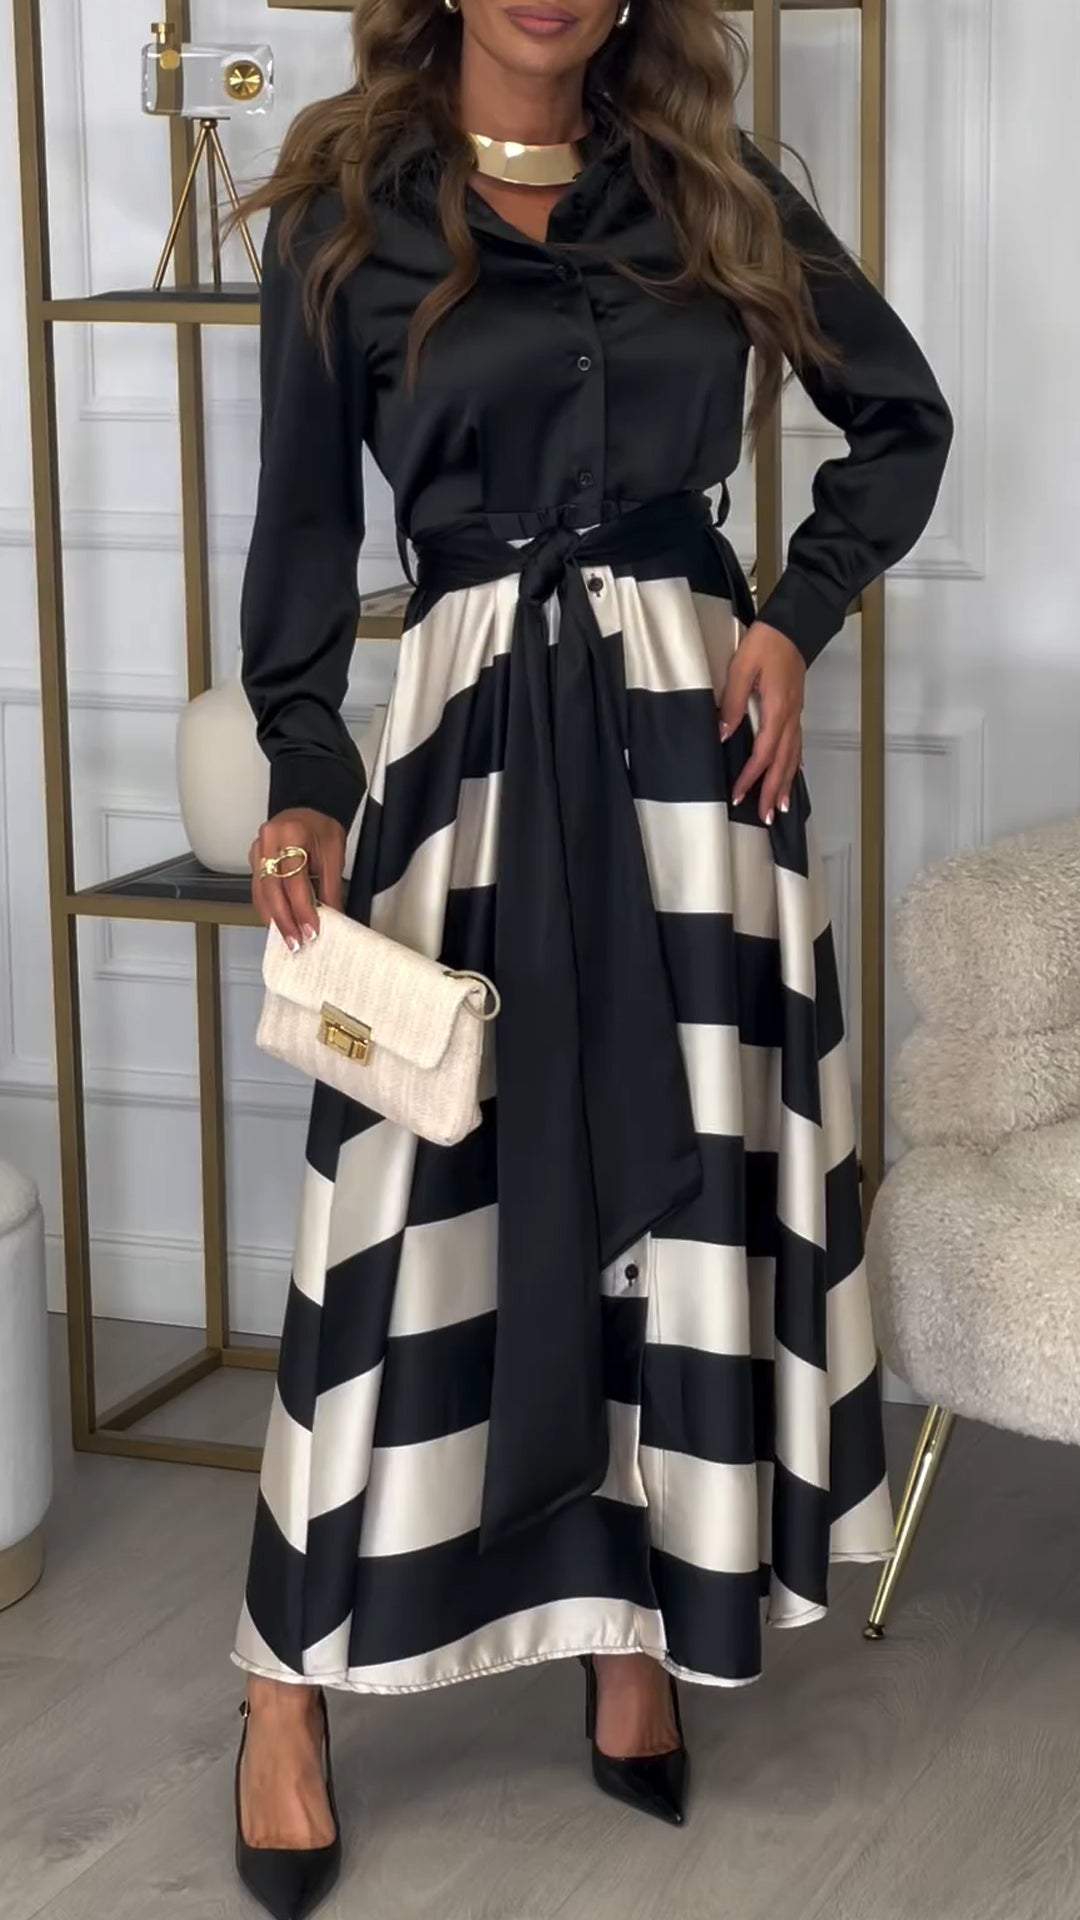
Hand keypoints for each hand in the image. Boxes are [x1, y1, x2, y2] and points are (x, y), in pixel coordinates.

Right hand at [249, 808, 345, 949]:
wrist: (307, 809)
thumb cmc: (321, 828)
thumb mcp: (334, 854)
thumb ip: (331, 887)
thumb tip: (332, 918)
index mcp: (290, 834)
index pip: (294, 880)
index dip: (302, 909)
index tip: (311, 930)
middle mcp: (268, 842)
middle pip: (272, 889)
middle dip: (284, 920)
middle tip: (295, 942)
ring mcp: (257, 851)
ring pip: (261, 892)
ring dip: (274, 918)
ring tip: (287, 939)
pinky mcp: (254, 860)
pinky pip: (258, 889)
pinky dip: (267, 908)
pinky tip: (276, 923)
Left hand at [718, 619, 806, 824]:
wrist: (791, 626)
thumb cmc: (766, 643)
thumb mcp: (741, 668)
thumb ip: (731, 702)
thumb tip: (723, 733)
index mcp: (777, 709)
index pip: (763, 752)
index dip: (751, 777)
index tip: (739, 795)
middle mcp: (790, 717)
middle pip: (782, 763)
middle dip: (773, 791)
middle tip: (766, 818)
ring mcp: (795, 715)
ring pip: (793, 757)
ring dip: (786, 784)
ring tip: (780, 807)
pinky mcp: (795, 710)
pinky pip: (797, 744)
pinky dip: (794, 764)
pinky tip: (793, 775)